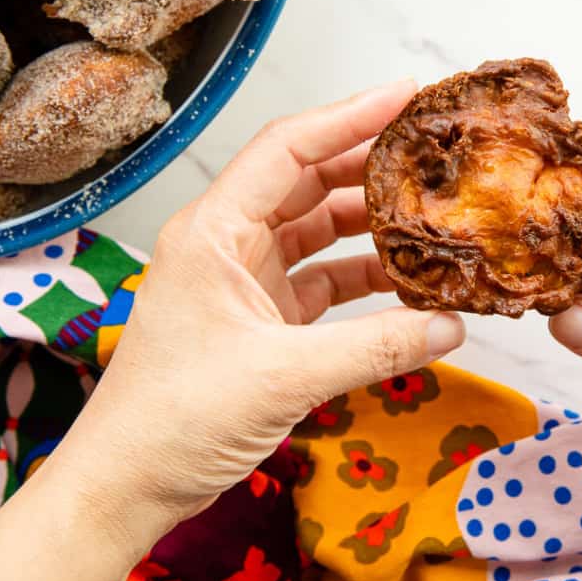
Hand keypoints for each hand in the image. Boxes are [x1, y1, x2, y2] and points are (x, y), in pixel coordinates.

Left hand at [0, 81, 464, 580]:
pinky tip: (408, 285)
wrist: (130, 484)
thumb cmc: (175, 420)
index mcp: (214, 232)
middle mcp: (229, 244)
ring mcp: (246, 280)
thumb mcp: (283, 376)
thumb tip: (451, 326)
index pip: (288, 150)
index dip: (349, 116)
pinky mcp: (263, 318)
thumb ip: (376, 349)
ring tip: (431, 215)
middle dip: (369, 167)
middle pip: (308, 183)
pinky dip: (365, 279)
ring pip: (319, 231)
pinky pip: (324, 280)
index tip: (406, 97)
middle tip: (432, 155)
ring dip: (372, 227)